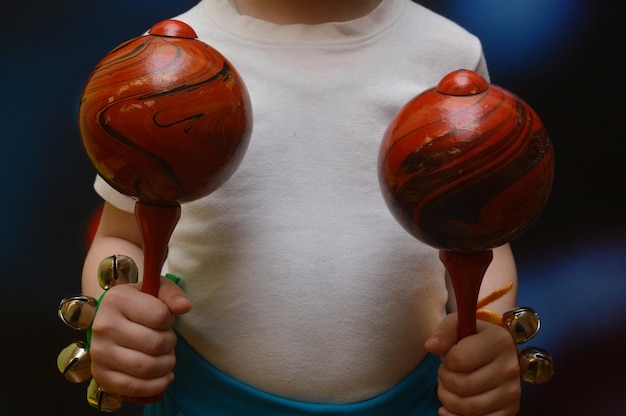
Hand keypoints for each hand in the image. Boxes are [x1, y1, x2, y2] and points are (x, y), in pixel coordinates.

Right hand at [89, 276, 191, 397]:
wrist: (111, 320)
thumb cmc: (139, 304)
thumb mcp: (156, 290)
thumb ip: (172, 294)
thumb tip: (185, 306)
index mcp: (117, 300)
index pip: (160, 316)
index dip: (169, 321)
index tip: (165, 320)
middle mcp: (104, 326)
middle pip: (156, 344)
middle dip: (170, 344)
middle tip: (167, 341)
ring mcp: (100, 353)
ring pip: (147, 367)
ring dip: (166, 364)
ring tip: (165, 356)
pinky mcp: (101, 375)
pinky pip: (134, 388)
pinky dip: (156, 385)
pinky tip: (163, 376)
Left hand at [425, 313, 520, 415]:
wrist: (494, 351)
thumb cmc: (470, 337)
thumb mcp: (456, 325)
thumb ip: (443, 333)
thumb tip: (431, 347)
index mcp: (499, 341)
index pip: (459, 359)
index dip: (446, 359)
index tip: (449, 355)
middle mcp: (509, 367)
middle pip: (461, 385)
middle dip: (444, 379)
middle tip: (447, 371)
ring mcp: (511, 392)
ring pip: (466, 407)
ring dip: (447, 398)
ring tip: (449, 386)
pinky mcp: (510, 410)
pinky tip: (451, 406)